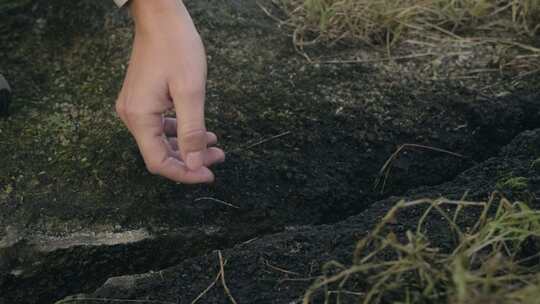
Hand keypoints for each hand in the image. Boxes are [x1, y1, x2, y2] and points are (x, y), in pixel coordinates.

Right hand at [115, 0, 223, 183]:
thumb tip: (195, 164)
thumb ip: (192, 131)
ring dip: (188, 146)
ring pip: (161, 141)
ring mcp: (135, 107)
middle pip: (160, 153)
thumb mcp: (190, 92)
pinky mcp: (142, 99)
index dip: (185, 173)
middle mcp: (132, 116)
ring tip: (215, 145)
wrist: (161, 17)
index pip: (159, 161)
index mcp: (140, 117)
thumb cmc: (176, 47)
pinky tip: (200, 131)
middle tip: (218, 157)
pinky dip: (180, 132)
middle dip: (191, 160)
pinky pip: (160, 126)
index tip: (209, 175)